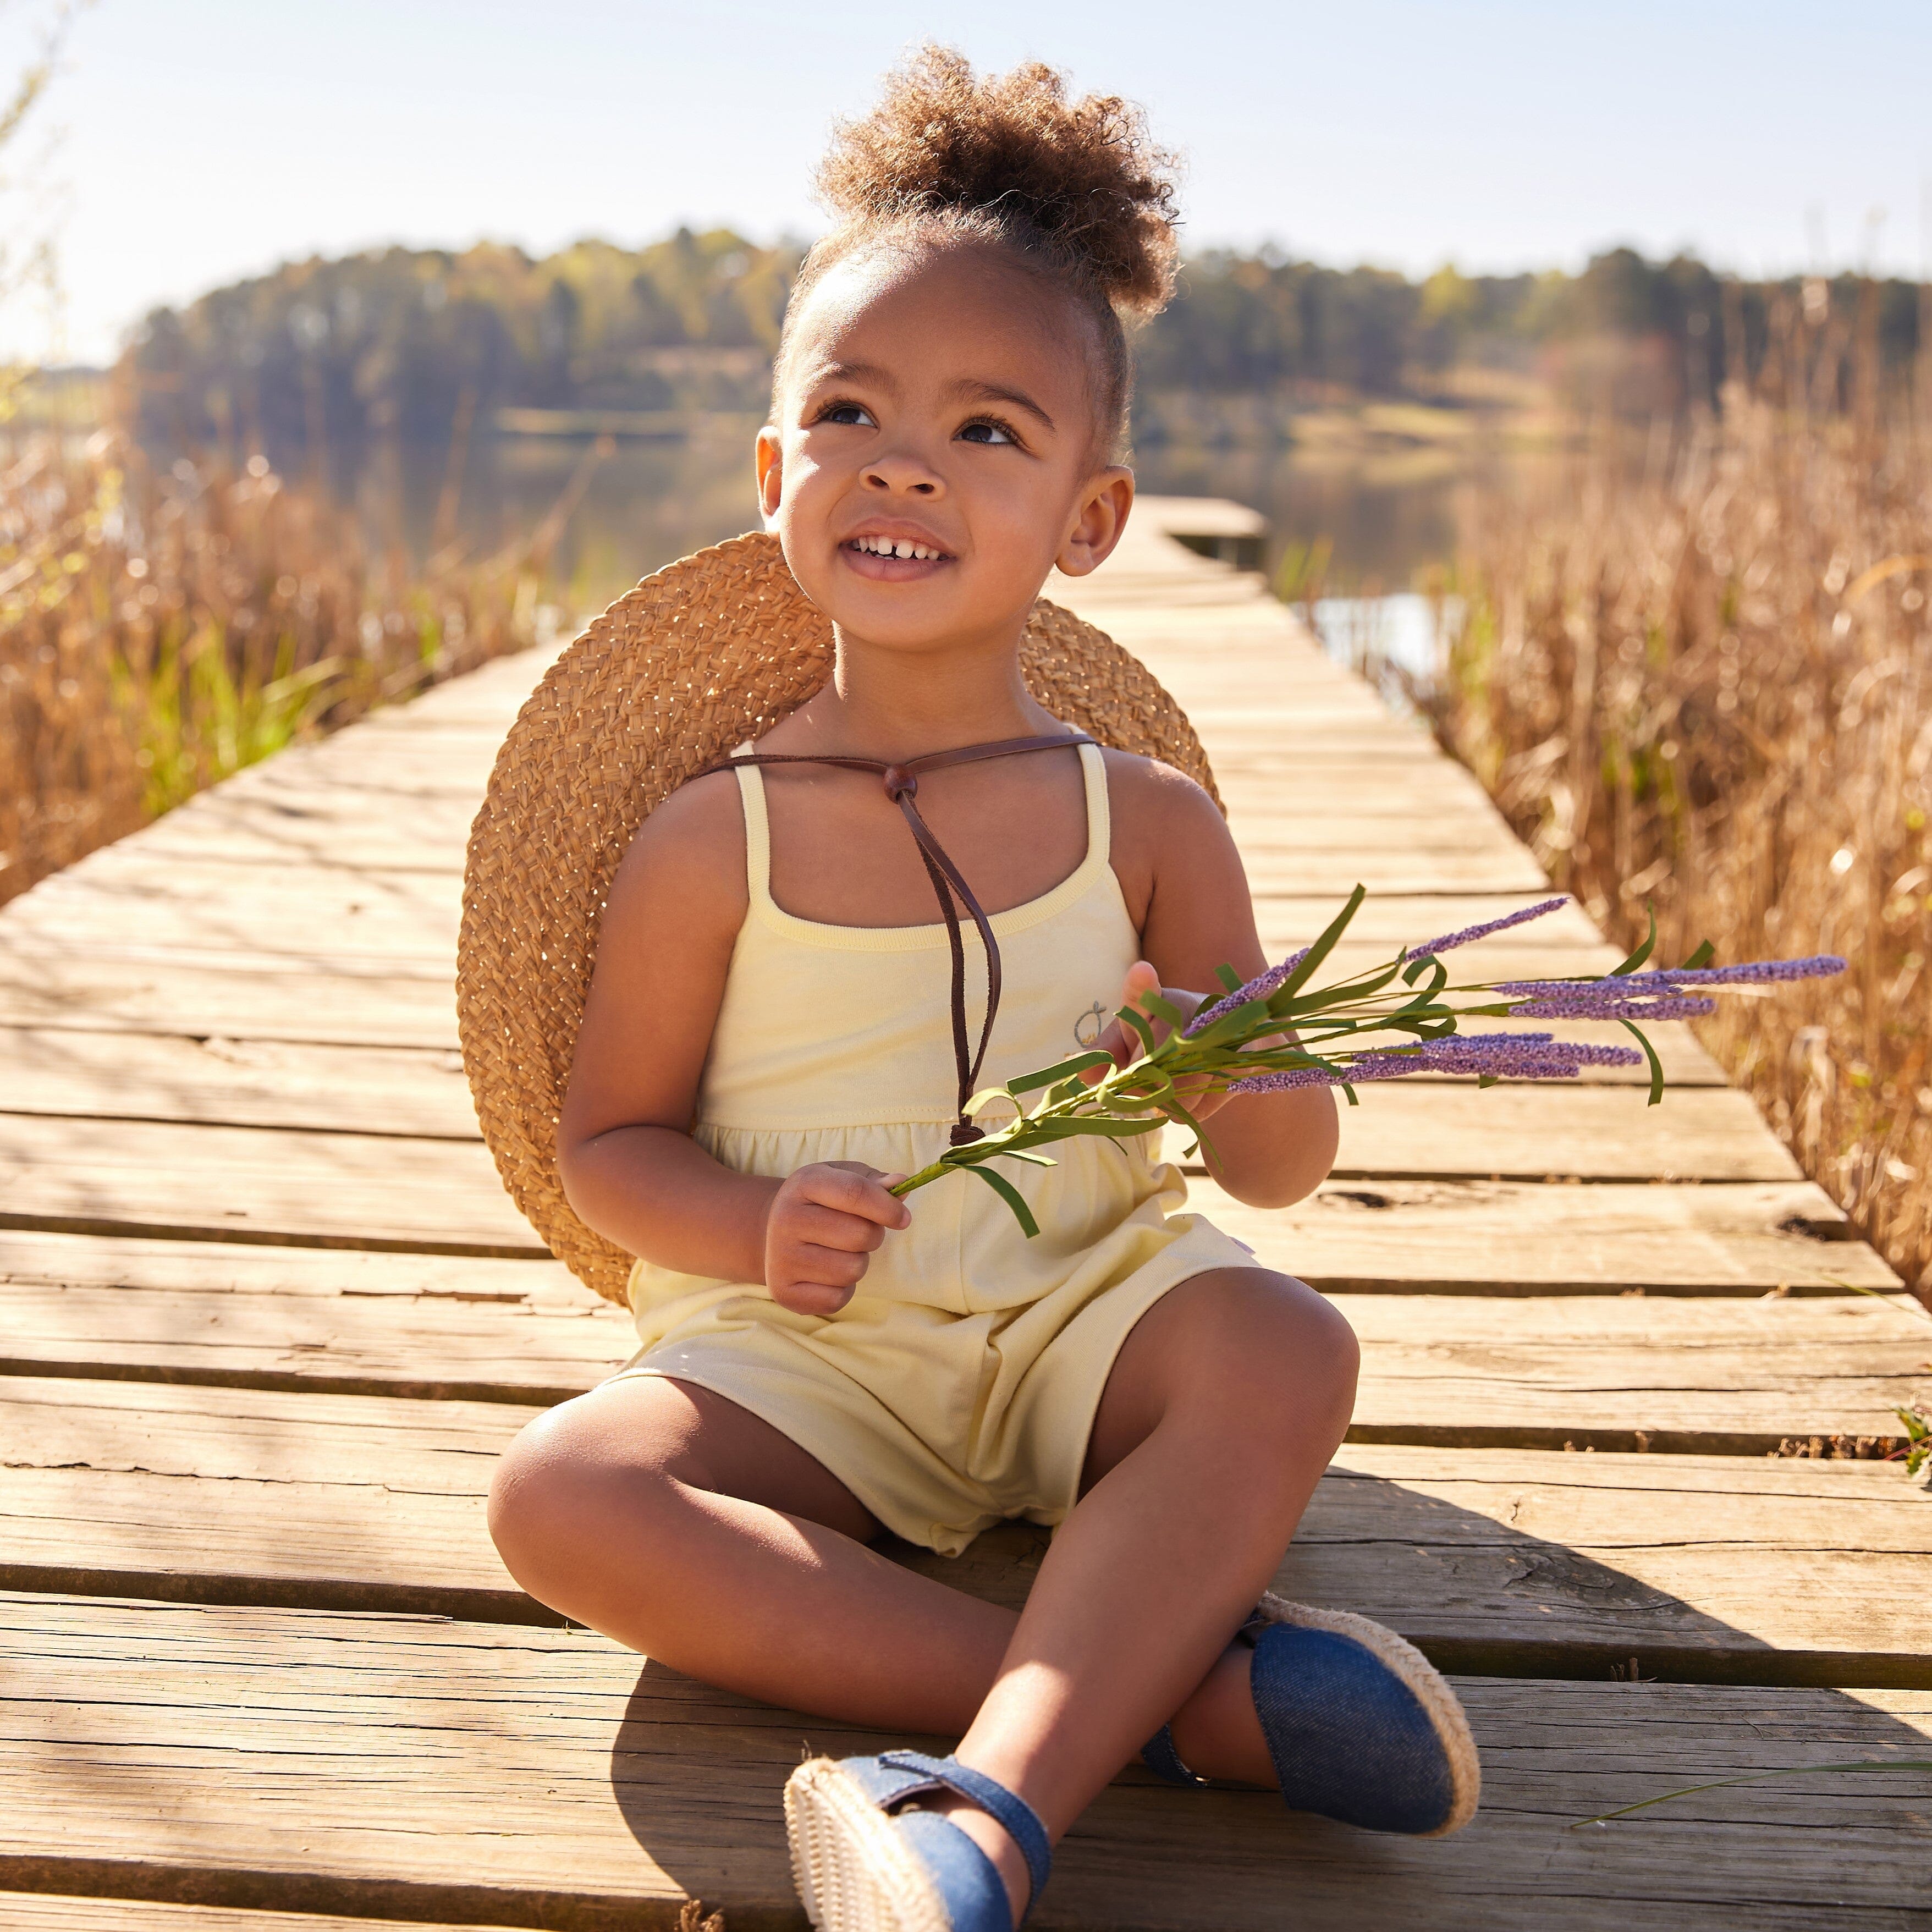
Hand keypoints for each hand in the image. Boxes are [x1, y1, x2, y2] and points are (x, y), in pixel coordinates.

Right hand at [763, 1161, 909, 1315]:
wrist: (773, 1232)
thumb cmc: (820, 1202)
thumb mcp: (842, 1179)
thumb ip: (874, 1182)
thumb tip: (901, 1183)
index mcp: (804, 1183)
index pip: (854, 1193)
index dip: (887, 1207)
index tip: (903, 1218)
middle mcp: (786, 1219)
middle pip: (859, 1235)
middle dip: (873, 1236)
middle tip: (860, 1233)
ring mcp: (781, 1258)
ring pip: (853, 1269)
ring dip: (858, 1263)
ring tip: (841, 1252)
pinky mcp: (784, 1292)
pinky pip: (838, 1298)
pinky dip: (844, 1289)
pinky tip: (828, 1274)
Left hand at [1087, 960, 1278, 1122]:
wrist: (1226, 1042)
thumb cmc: (1164, 1036)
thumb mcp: (1130, 1036)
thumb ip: (1104, 1052)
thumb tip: (1083, 1074)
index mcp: (1161, 998)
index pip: (1144, 993)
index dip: (1142, 984)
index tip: (1142, 972)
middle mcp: (1195, 1012)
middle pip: (1155, 1064)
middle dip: (1139, 1083)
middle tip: (1144, 1079)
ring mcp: (1223, 1038)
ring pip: (1178, 1092)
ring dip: (1165, 1100)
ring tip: (1170, 1083)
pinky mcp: (1242, 1065)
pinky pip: (1200, 1108)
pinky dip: (1190, 1109)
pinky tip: (1196, 1089)